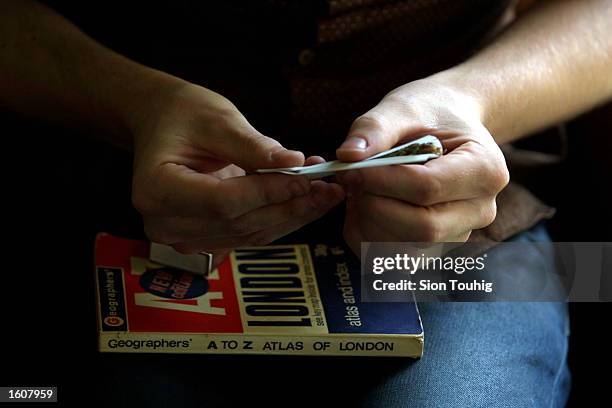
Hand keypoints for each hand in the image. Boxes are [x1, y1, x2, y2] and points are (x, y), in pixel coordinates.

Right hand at [131, 82, 343, 264]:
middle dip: (289, 206)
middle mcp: (163, 223)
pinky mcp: (202, 240)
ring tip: (325, 193)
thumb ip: (253, 146)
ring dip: (291, 215)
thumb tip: (294, 161)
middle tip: (328, 188)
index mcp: (156, 189)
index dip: (269, 192)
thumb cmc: (183, 114)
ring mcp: (182, 237)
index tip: (306, 177)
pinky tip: (305, 200)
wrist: (164, 124)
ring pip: (249, 234)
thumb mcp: (217, 119)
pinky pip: (248, 234)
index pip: (223, 201)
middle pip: (239, 223)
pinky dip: (279, 218)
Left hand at [335, 78, 508, 254]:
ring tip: (358, 188)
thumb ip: (375, 128)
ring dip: (368, 222)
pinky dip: (366, 235)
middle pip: (421, 228)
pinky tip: (361, 206)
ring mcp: (459, 233)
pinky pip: (393, 258)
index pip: (427, 188)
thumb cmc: (429, 112)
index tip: (349, 168)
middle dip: (374, 206)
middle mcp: (479, 210)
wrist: (448, 124)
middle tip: (350, 180)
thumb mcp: (403, 108)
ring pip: (405, 249)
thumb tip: (347, 155)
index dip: (380, 182)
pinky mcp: (435, 247)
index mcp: (484, 170)